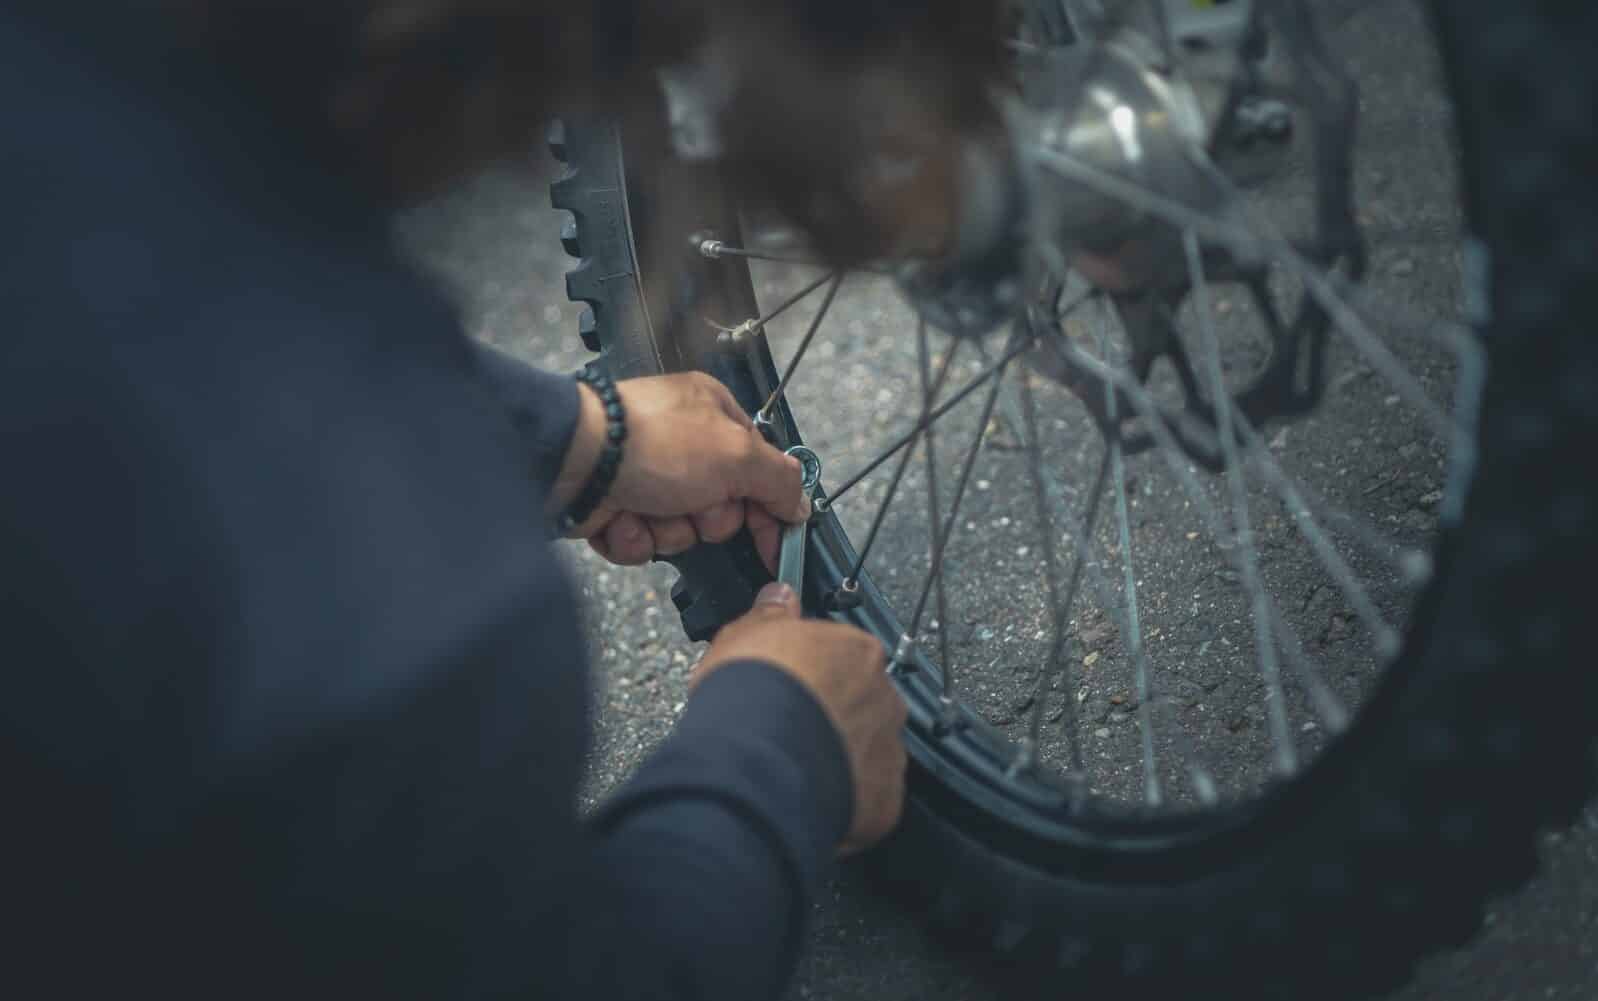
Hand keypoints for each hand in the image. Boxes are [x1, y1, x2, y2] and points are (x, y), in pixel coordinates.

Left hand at [553, 373, 808, 569]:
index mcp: (715, 415)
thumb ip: (778, 480)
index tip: (777, 543)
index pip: (759, 471)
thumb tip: (800, 503)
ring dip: (666, 530)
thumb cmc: (650, 441)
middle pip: (721, 508)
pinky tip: (619, 517)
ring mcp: (645, 474)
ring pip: (680, 530)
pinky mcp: (614, 503)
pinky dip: (632, 537)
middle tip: (692, 503)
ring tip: (646, 508)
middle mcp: (681, 442)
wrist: (573, 460)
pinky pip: (641, 540)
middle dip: (706, 518)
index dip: (769, 510)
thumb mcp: (736, 455)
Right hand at [694, 582, 906, 854]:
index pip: (843, 656)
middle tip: (788, 728)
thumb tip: (779, 596)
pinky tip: (808, 798)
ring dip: (839, 758)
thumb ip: (769, 614)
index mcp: (858, 652)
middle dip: (830, 715)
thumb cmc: (754, 691)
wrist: (758, 760)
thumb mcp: (746, 634)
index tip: (789, 683)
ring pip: (867, 752)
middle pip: (861, 704)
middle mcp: (885, 699)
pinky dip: (843, 800)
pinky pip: (867, 799)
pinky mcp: (884, 801)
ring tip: (794, 768)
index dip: (812, 672)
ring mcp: (889, 751)